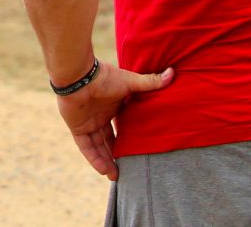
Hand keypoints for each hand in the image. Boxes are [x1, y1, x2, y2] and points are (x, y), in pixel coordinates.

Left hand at [55, 62, 173, 179]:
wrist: (79, 75)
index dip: (128, 138)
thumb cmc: (105, 77)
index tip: (139, 150)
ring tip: (117, 177)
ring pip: (98, 146)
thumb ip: (151, 82)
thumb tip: (173, 73)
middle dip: (117, 154)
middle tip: (128, 169)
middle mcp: (99, 115)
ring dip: (106, 161)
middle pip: (109, 140)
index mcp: (112, 105)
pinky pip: (86, 147)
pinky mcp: (77, 127)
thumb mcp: (131, 82)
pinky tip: (104, 171)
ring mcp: (87, 122)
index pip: (121, 126)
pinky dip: (94, 158)